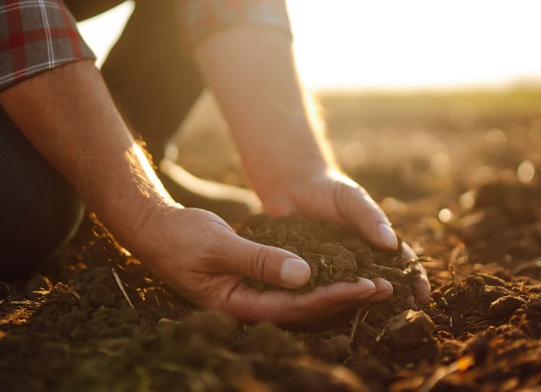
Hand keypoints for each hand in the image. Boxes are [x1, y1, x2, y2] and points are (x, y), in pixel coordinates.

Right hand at [126, 206, 393, 323]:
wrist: (155, 231)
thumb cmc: (181, 238)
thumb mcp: (219, 246)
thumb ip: (260, 260)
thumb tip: (304, 275)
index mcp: (238, 305)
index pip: (296, 308)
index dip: (334, 297)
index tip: (367, 285)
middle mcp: (248, 306)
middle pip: (305, 310)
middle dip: (345, 298)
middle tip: (385, 287)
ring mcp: (251, 295)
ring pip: (301, 300)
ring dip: (336, 290)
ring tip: (373, 282)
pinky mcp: (253, 282)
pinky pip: (291, 286)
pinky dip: (317, 279)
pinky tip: (339, 271)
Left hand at [259, 168, 430, 303]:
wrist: (292, 187)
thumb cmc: (329, 189)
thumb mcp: (352, 198)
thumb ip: (370, 217)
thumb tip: (392, 243)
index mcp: (376, 243)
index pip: (401, 263)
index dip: (414, 279)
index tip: (422, 295)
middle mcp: (359, 260)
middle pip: (381, 283)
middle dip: (393, 299)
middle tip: (401, 316)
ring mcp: (336, 269)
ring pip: (352, 291)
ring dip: (361, 304)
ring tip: (369, 318)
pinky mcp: (311, 274)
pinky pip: (322, 289)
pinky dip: (328, 301)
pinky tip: (330, 311)